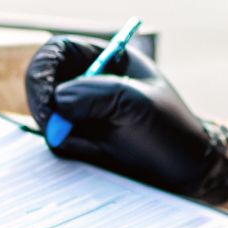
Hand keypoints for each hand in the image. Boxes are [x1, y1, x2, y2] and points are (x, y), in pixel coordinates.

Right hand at [25, 36, 227, 204]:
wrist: (185, 175)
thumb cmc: (172, 132)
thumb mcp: (140, 106)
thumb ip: (99, 94)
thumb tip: (58, 99)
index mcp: (105, 60)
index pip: (57, 52)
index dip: (44, 69)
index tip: (47, 96)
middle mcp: (87, 83)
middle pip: (41, 83)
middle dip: (42, 104)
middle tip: (53, 127)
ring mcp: (80, 113)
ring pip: (45, 116)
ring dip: (56, 129)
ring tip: (90, 145)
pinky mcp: (78, 142)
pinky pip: (54, 142)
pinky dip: (63, 148)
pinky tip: (91, 155)